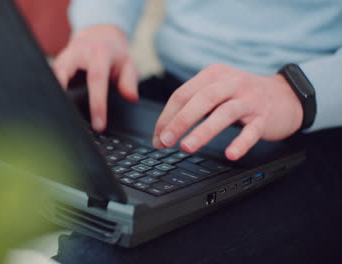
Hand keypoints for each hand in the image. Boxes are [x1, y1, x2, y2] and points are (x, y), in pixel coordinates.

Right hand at [52, 25, 138, 131]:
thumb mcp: (128, 65)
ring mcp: (64, 55)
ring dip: (52, 94)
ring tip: (55, 118)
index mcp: (98, 53)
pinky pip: (49, 77)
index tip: (98, 125)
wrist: (100, 35)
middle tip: (65, 120)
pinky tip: (52, 109)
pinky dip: (50, 91)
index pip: (96, 80)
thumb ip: (129, 81)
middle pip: (63, 72)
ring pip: (52, 74)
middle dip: (61, 94)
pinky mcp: (56, 62)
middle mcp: (78, 51)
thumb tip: (131, 97)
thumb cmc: (114, 54)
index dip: (97, 104)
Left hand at [153, 64, 302, 159]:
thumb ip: (192, 107)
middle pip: (201, 100)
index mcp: (213, 75)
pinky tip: (230, 154)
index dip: (167, 116)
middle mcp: (230, 83)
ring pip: (224, 113)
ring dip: (203, 131)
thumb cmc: (242, 96)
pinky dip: (241, 143)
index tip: (157, 136)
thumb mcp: (216, 92)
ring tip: (186, 147)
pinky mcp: (264, 116)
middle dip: (179, 121)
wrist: (285, 95)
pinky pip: (252, 130)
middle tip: (165, 140)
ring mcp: (249, 100)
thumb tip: (163, 133)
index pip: (183, 94)